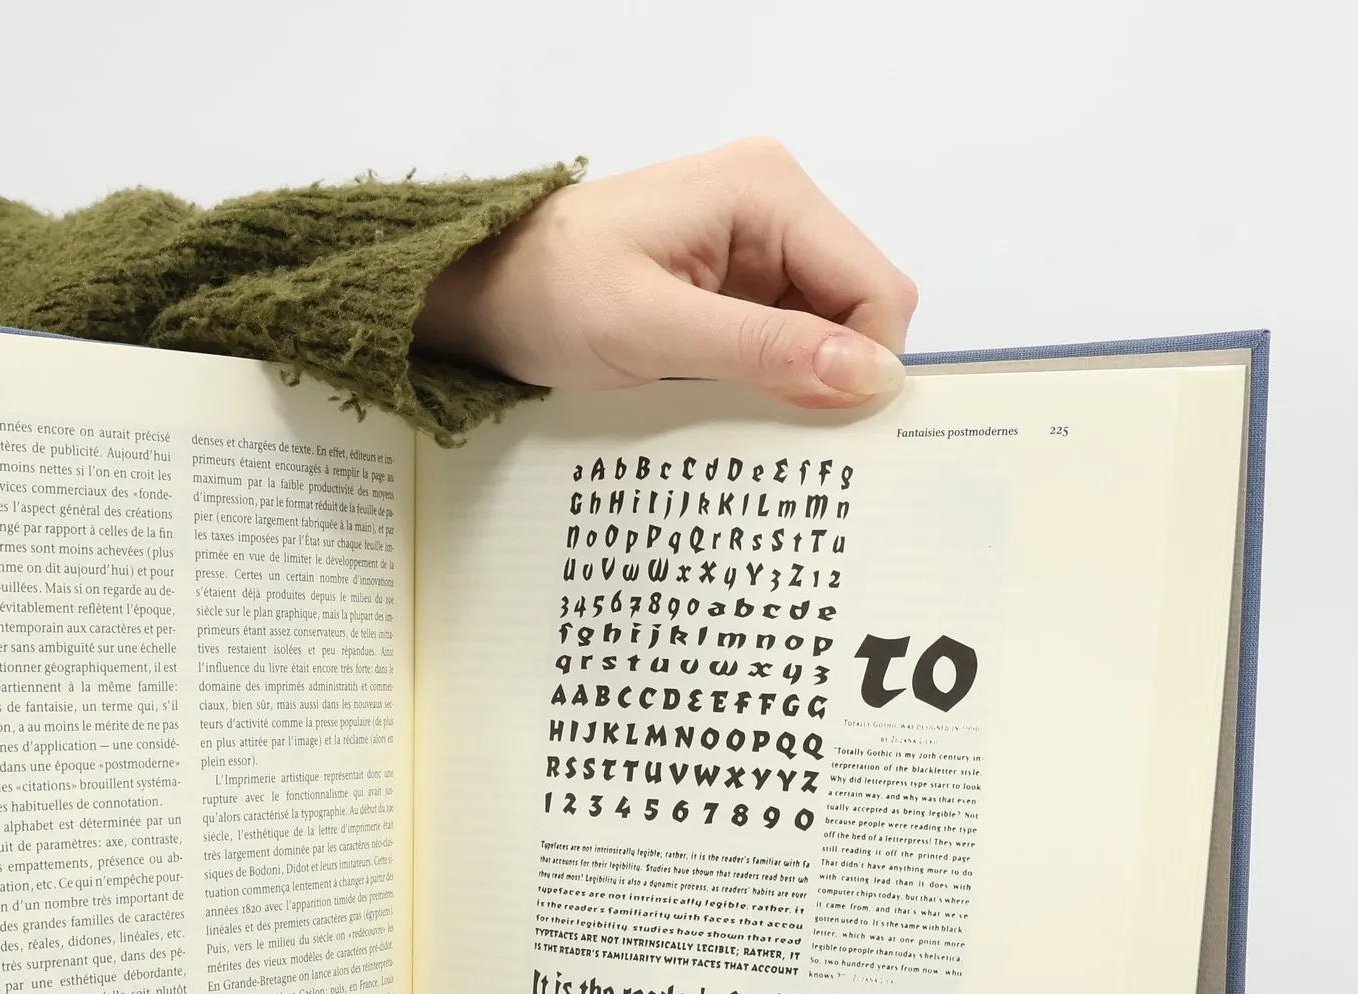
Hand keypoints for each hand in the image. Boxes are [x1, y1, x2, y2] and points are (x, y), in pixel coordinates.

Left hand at [417, 138, 917, 409]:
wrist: (482, 293)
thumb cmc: (547, 296)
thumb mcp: (652, 330)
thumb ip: (762, 351)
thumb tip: (866, 377)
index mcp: (769, 192)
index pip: (875, 287)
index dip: (865, 366)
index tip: (825, 430)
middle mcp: (775, 207)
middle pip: (858, 310)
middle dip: (833, 377)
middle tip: (780, 437)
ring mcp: (755, 247)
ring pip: (825, 334)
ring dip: (798, 386)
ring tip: (740, 422)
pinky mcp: (732, 287)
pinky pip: (783, 343)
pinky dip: (769, 384)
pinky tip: (729, 409)